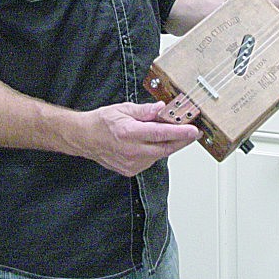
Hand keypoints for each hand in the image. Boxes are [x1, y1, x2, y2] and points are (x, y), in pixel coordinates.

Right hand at [73, 101, 200, 176]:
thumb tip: (162, 108)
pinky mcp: (130, 170)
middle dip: (182, 141)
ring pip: (159, 156)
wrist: (85, 138)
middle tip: (193, 133)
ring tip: (174, 134)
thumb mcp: (123, 109)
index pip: (161, 133)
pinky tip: (155, 143)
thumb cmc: (102, 122)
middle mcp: (131, 151)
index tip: (193, 130)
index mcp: (129, 133)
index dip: (179, 132)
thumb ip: (145, 110)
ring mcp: (131, 163)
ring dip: (169, 145)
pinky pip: (150, 160)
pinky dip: (157, 151)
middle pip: (165, 148)